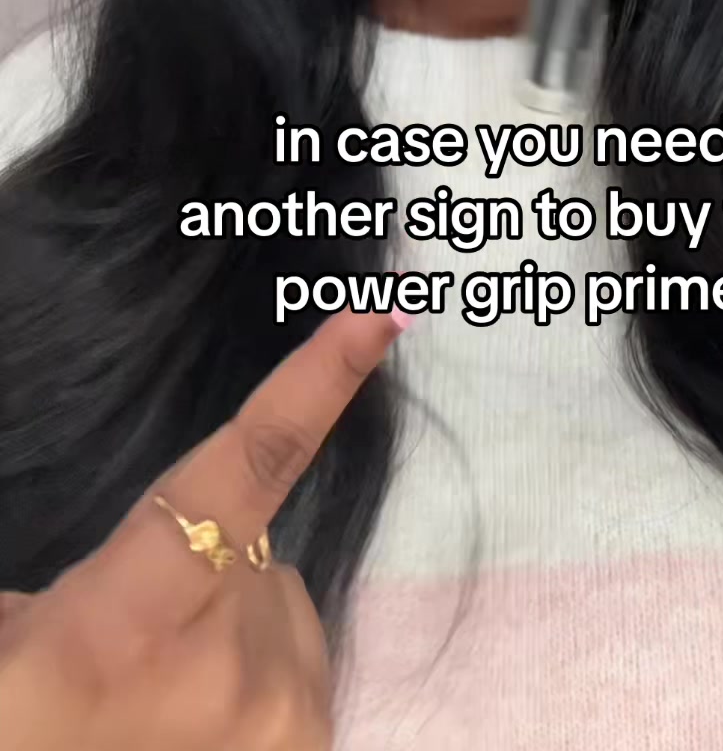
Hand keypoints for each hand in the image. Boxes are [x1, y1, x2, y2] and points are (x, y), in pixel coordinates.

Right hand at [0, 307, 403, 748]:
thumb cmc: (23, 723)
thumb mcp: (8, 646)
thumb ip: (71, 588)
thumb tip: (146, 552)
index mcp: (137, 613)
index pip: (250, 466)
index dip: (314, 384)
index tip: (377, 321)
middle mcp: (232, 659)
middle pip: (254, 555)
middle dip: (207, 577)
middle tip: (130, 653)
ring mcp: (281, 719)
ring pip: (280, 615)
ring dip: (235, 634)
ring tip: (159, 703)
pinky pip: (300, 674)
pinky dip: (260, 683)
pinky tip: (199, 725)